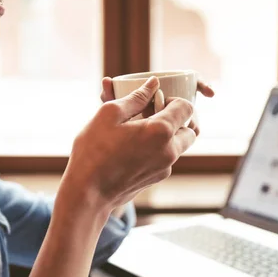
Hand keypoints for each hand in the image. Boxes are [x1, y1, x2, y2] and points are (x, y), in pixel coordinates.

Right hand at [61, 76, 196, 210]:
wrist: (88, 192)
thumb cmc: (94, 151)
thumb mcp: (109, 114)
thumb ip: (136, 97)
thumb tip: (153, 84)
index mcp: (161, 131)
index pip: (187, 108)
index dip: (173, 100)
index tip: (154, 102)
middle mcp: (170, 151)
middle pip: (190, 130)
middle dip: (176, 120)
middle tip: (151, 117)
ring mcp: (165, 168)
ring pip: (178, 145)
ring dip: (165, 136)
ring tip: (137, 132)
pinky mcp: (157, 178)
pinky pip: (165, 159)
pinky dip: (156, 150)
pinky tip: (131, 149)